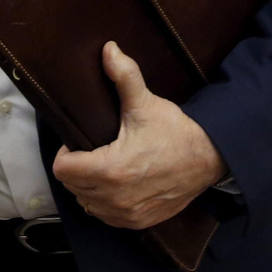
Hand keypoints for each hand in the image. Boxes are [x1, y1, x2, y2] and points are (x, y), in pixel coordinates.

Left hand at [51, 42, 227, 229]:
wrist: (209, 159)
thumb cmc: (175, 130)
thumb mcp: (145, 103)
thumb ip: (124, 75)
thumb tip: (108, 48)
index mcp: (111, 169)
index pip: (62, 170)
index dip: (66, 153)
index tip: (78, 142)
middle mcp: (115, 198)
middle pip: (71, 187)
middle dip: (76, 168)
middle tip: (90, 151)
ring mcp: (127, 214)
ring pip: (86, 204)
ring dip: (87, 188)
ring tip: (99, 167)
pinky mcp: (137, 222)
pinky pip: (104, 217)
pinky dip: (102, 203)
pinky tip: (113, 185)